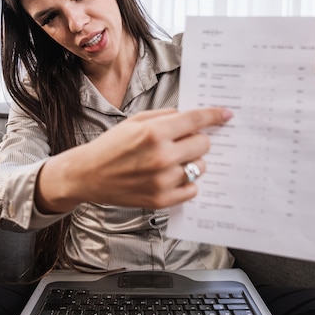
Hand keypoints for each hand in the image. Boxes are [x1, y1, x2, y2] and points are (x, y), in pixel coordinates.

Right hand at [35, 107, 232, 212]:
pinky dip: (186, 182)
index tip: (227, 114)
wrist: (88, 175)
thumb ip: (165, 116)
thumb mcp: (135, 121)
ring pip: (200, 167)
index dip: (215, 115)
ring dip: (191, 161)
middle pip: (203, 145)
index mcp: (154, 133)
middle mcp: (161, 157)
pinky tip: (171, 176)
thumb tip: (191, 116)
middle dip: (196, 140)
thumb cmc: (111, 146)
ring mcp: (163, 181)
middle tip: (182, 142)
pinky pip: (192, 189)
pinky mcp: (161, 200)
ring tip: (172, 161)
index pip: (196, 121)